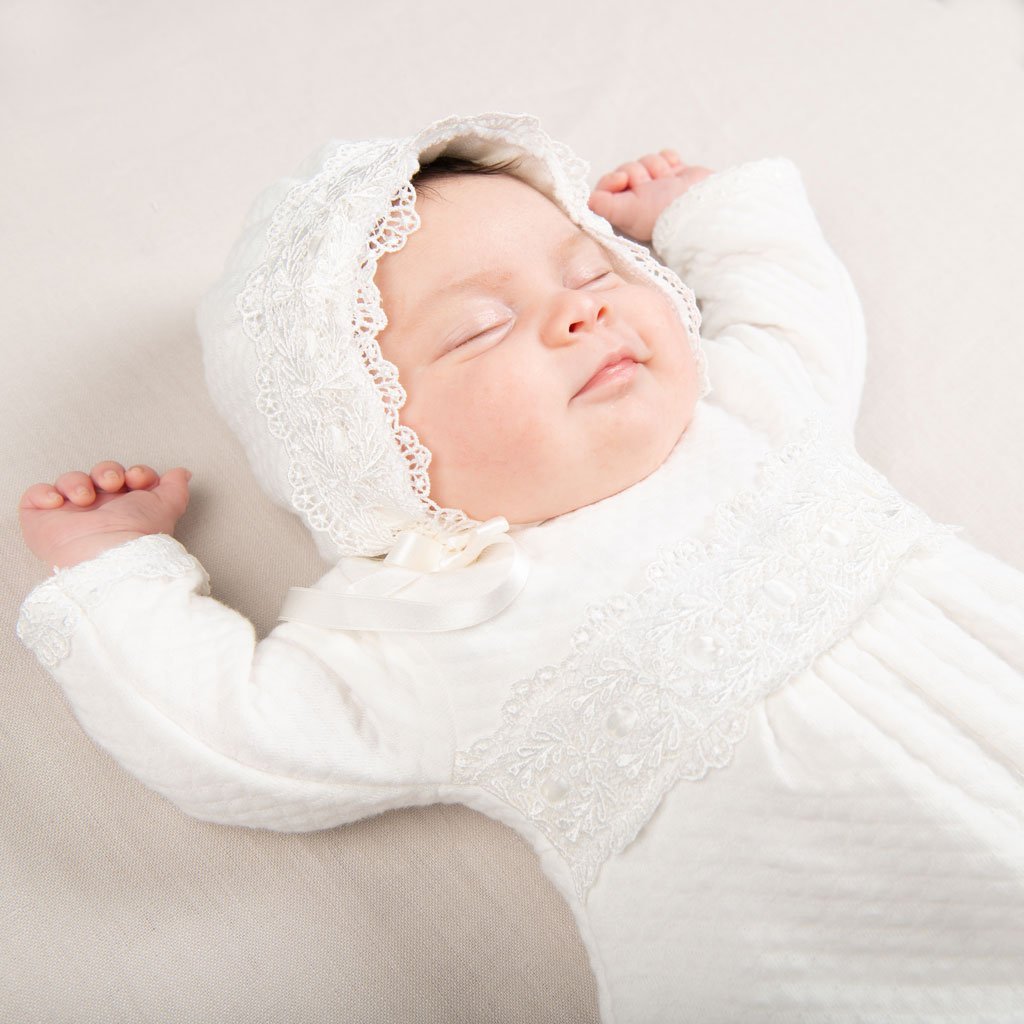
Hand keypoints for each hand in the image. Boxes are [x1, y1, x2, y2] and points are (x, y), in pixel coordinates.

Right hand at [18, 461, 192, 568]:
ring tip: (85, 498)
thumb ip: (175, 488)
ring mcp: (70, 515)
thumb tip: (182, 473)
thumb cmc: (138, 536)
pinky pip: (36, 495)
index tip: (139, 479)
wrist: (110, 557)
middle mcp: (100, 510)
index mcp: (128, 507)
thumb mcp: (166, 508)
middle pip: (100, 474)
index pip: (129, 478)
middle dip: (107, 471)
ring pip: (69, 480)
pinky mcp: (43, 520)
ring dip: (77, 481)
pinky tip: (59, 502)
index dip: (134, 472)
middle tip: (112, 483)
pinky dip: (44, 493)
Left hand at [588, 149, 712, 243]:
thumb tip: (590, 199)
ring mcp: (659, 185)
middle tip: (650, 187)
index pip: (606, 186)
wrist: (700, 206)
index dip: (611, 179)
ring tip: (667, 182)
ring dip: (656, 167)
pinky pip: (666, 155)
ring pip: (646, 160)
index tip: (622, 180)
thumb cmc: (662, 214)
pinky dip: (670, 159)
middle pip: (627, 168)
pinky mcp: (677, 174)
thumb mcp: (626, 213)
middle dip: (639, 173)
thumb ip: (603, 206)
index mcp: (625, 210)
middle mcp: (640, 198)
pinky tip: (676, 171)